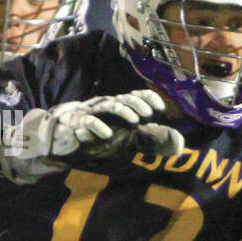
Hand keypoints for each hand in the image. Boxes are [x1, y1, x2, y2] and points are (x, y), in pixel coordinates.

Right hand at [4, 90, 179, 163]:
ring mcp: (90, 114)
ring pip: (107, 106)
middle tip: (148, 115)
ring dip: (122, 112)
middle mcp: (105, 106)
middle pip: (122, 99)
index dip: (147, 99)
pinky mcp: (76, 125)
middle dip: (136, 105)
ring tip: (135, 122)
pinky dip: (97, 127)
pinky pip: (86, 123)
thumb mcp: (127, 138)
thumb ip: (151, 139)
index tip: (159, 108)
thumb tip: (181, 144)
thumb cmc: (97, 136)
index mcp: (118, 106)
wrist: (59, 137)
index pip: (134, 96)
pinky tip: (107, 135)